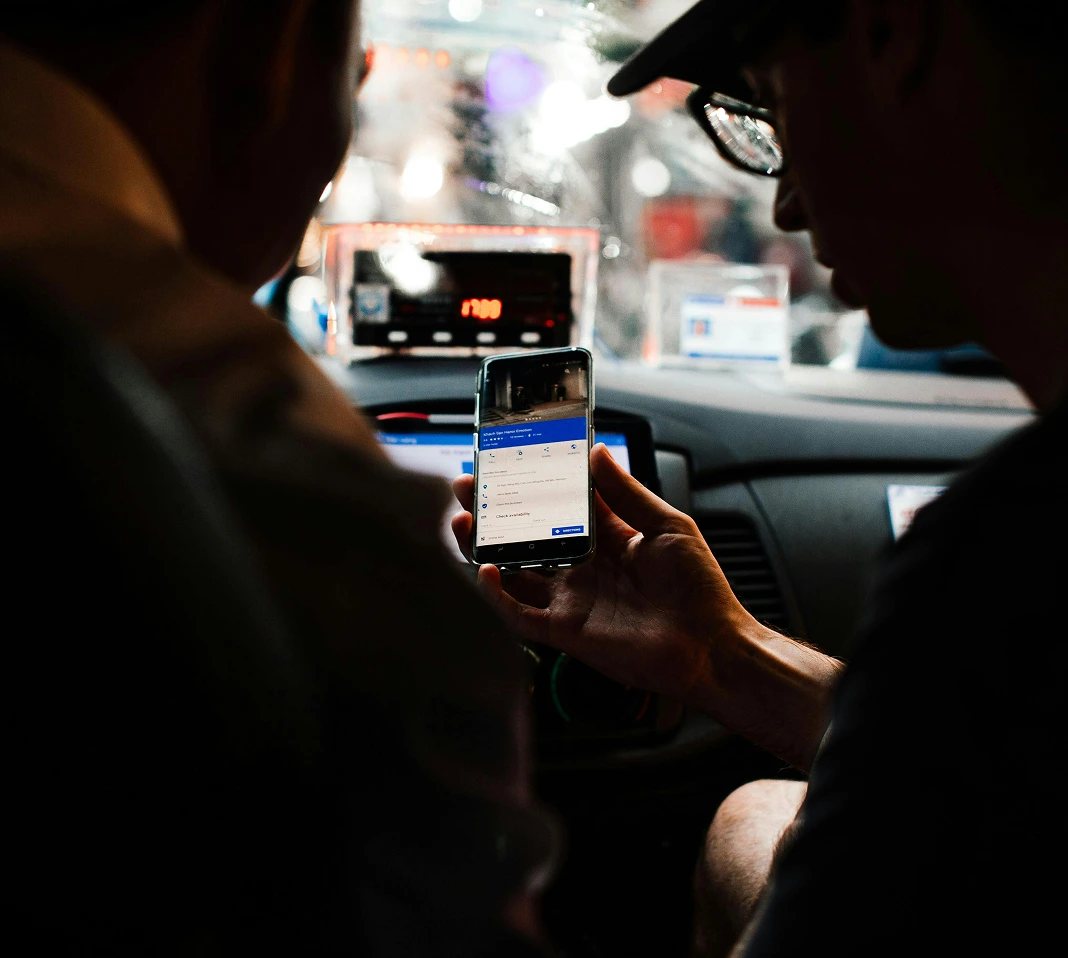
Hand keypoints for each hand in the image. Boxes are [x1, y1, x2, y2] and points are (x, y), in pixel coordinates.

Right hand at [452, 444, 753, 707]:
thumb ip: (626, 492)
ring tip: (461, 521)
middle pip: (525, 539)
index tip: (507, 464)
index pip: (557, 507)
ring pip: (512, 574)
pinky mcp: (565, 631)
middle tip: (468, 489)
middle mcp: (582, 569)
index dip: (531, 487)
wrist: (711, 646)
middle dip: (494, 514)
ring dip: (484, 550)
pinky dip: (497, 595)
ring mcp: (570, 600)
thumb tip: (598, 452)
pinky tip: (483, 570)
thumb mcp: (667, 526)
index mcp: (607, 540)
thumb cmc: (700, 590)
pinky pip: (519, 613)